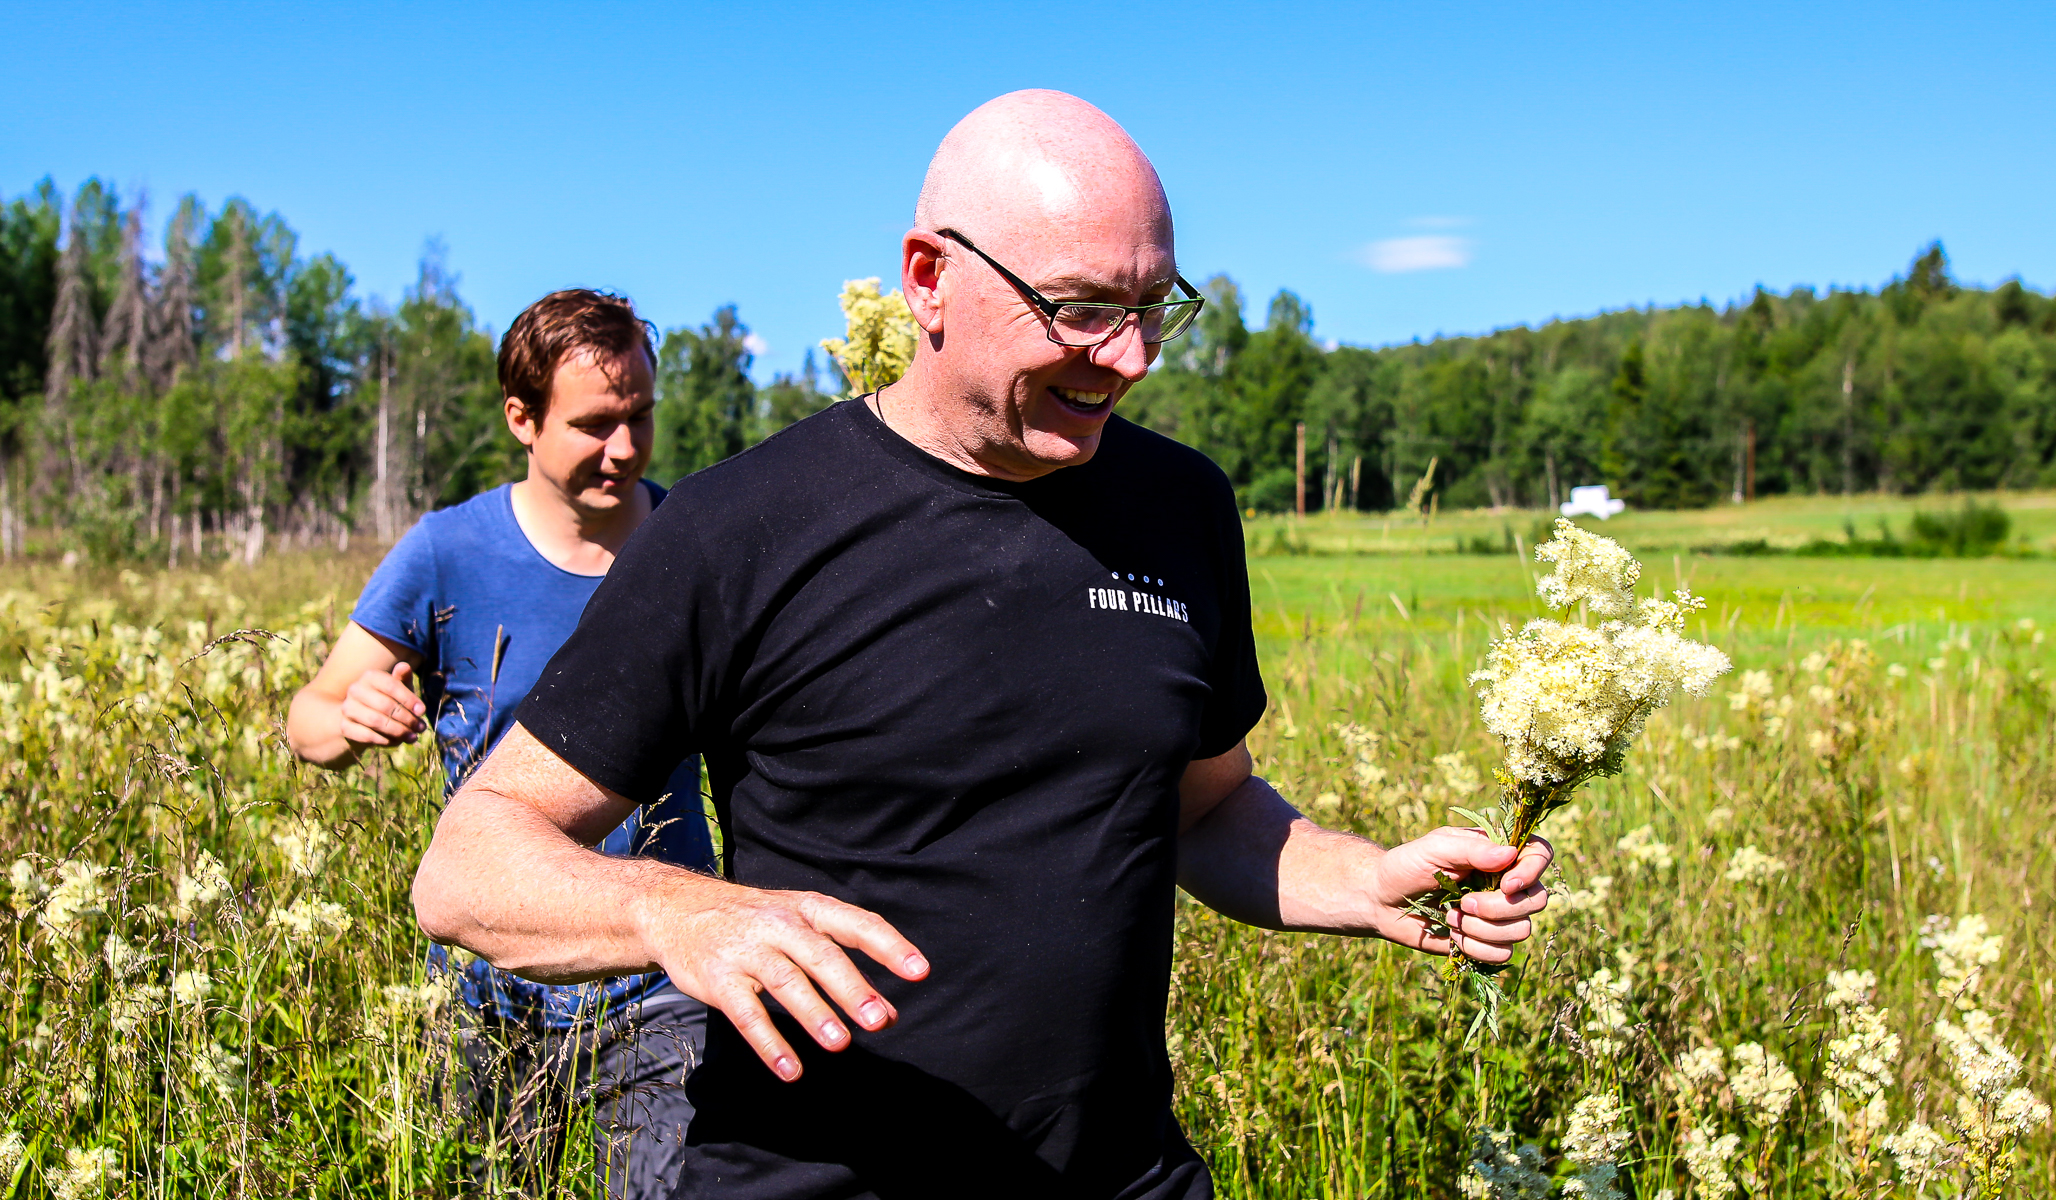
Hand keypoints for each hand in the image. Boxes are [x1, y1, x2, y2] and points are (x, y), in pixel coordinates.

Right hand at [338, 662, 425, 746]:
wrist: (362, 719)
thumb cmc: (388, 700)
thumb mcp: (399, 689)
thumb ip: (403, 679)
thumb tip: (404, 666)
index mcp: (370, 676)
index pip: (391, 686)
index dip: (409, 700)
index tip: (422, 711)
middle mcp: (356, 690)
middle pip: (385, 705)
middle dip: (407, 718)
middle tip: (421, 728)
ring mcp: (348, 708)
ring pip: (376, 721)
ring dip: (398, 731)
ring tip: (412, 737)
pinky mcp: (345, 726)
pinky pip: (367, 736)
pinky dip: (385, 740)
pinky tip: (397, 741)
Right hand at [648, 882, 929, 1081]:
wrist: (676, 908)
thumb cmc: (755, 921)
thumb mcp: (801, 929)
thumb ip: (845, 967)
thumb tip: (891, 1014)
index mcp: (808, 909)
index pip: (856, 924)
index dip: (889, 946)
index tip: (920, 971)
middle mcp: (780, 925)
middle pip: (821, 956)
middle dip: (852, 988)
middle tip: (880, 1021)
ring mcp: (747, 951)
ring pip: (786, 982)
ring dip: (814, 1013)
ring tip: (840, 1043)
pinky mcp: (718, 979)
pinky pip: (746, 1014)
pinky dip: (769, 1043)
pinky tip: (791, 1070)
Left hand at [1367, 827, 1551, 963]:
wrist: (1383, 900)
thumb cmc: (1407, 866)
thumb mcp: (1434, 848)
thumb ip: (1471, 850)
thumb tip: (1510, 854)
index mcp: (1498, 853)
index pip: (1540, 854)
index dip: (1533, 871)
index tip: (1507, 884)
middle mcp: (1506, 884)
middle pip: (1537, 900)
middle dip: (1499, 907)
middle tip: (1463, 903)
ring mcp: (1499, 915)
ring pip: (1521, 930)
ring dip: (1482, 928)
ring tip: (1452, 916)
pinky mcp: (1487, 942)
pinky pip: (1503, 953)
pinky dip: (1476, 947)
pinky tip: (1453, 934)